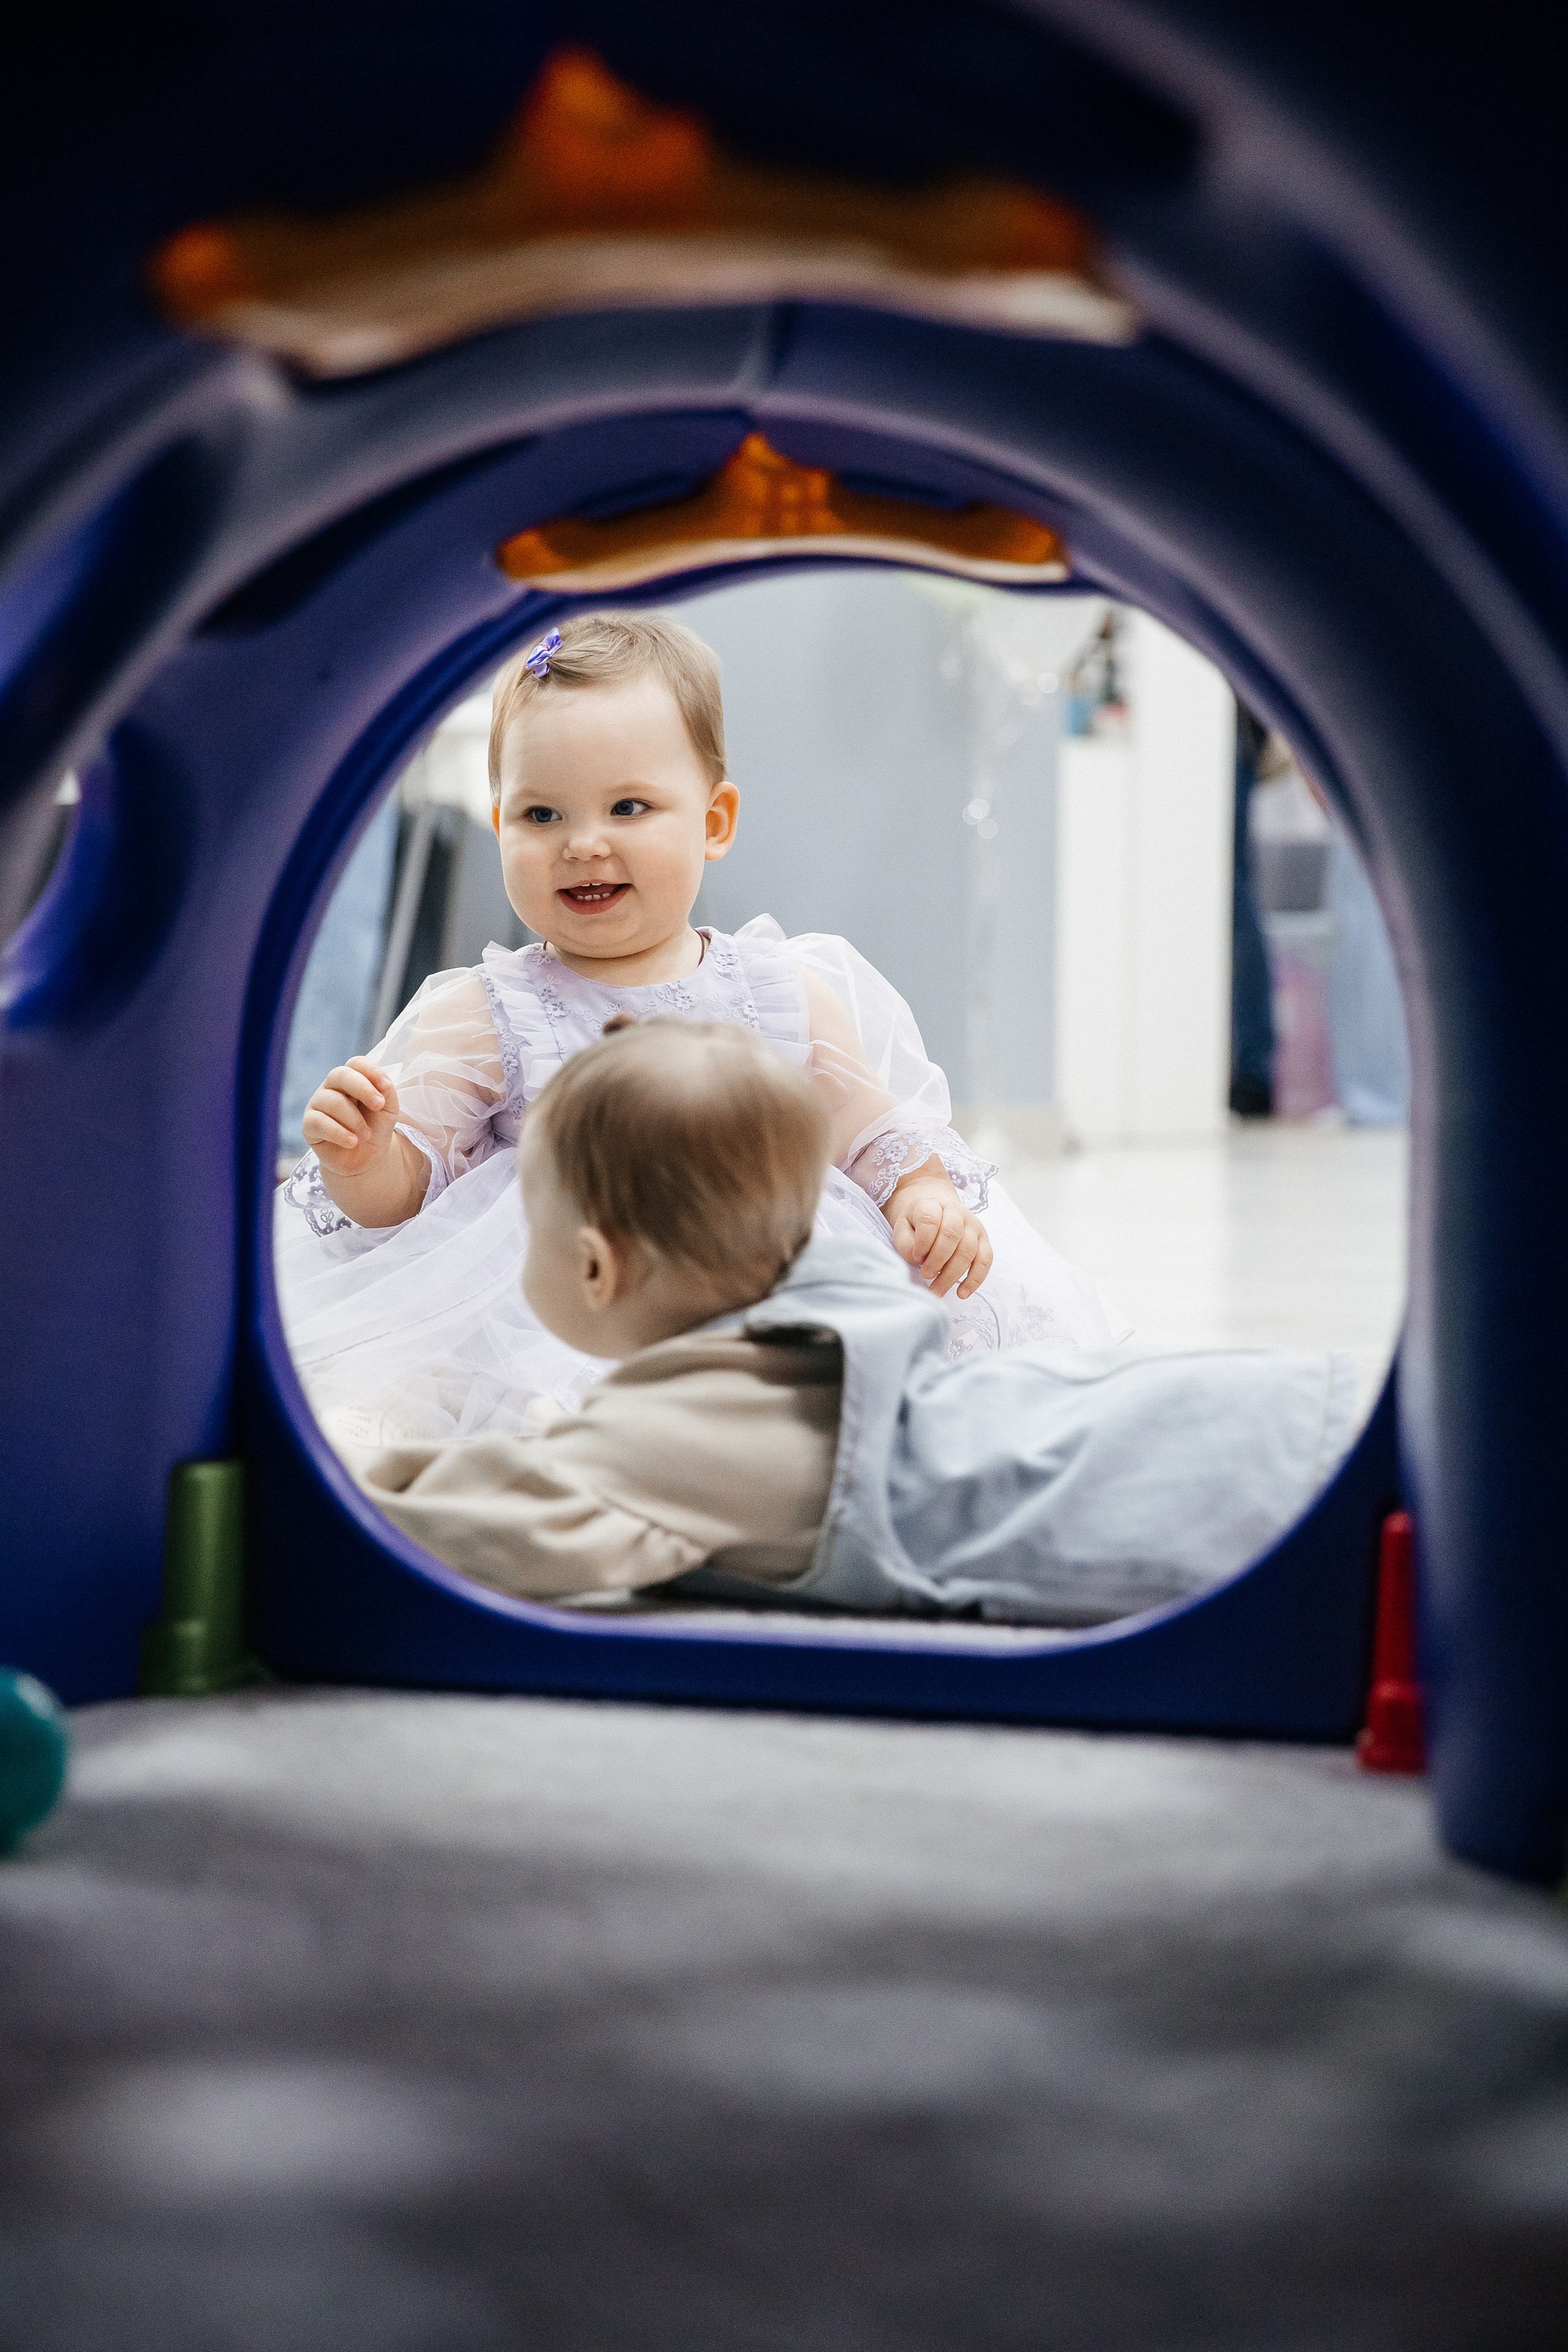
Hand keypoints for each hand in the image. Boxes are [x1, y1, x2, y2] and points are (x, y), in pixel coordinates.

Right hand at [301, 1057, 400, 1177]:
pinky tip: (352, 1142)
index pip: (356, 1063)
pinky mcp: (309, 1125)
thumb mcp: (388, 1109)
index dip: (371, 1071)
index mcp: (352, 1078)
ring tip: (366, 1135)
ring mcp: (317, 1104)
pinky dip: (338, 1133)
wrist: (366, 1158)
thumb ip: (387, 1093)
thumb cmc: (376, 1127)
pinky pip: (319, 1122)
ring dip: (354, 1119)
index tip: (386, 1086)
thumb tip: (382, 1085)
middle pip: (340, 1074)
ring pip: (332, 1101)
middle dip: (362, 1088)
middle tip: (379, 1105)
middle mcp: (331, 1087)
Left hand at [886, 1170, 993, 1298]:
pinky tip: (962, 1293)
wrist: (936, 1213)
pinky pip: (985, 1260)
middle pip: (952, 1235)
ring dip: (952, 1274)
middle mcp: (956, 1212)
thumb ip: (906, 1242)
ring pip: (968, 1250)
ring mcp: (973, 1226)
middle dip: (938, 1260)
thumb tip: (919, 1258)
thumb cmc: (916, 1225)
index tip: (916, 1257)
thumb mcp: (902, 1229)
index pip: (929, 1220)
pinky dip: (974, 1279)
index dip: (922, 1242)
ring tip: (937, 1290)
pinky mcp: (984, 1241)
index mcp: (932, 1205)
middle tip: (926, 1276)